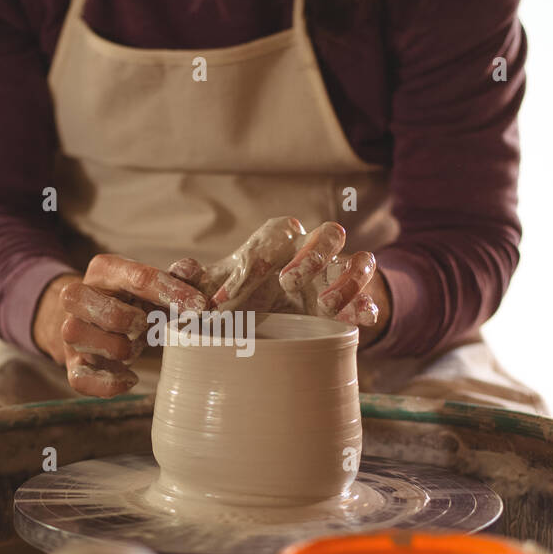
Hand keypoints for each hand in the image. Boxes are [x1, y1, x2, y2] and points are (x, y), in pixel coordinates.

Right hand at [34, 255, 207, 397]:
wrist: (95, 320)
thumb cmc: (131, 300)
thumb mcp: (152, 286)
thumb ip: (174, 278)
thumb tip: (192, 270)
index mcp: (104, 270)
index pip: (136, 277)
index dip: (171, 292)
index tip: (199, 306)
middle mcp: (78, 296)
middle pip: (94, 304)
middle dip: (128, 319)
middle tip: (148, 325)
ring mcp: (70, 331)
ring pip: (77, 336)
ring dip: (117, 348)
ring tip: (134, 348)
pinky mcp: (72, 362)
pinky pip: (80, 377)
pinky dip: (107, 383)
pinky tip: (130, 379)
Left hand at [170, 217, 389, 340]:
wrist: (285, 310)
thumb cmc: (251, 292)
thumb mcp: (224, 287)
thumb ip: (199, 281)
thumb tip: (180, 270)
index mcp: (281, 241)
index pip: (276, 234)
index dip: (254, 259)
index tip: (227, 296)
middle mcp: (314, 251)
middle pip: (329, 235)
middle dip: (312, 256)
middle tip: (287, 282)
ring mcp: (339, 275)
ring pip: (359, 261)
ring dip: (346, 282)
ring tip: (326, 306)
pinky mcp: (355, 300)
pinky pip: (372, 296)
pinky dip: (369, 305)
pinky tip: (361, 319)